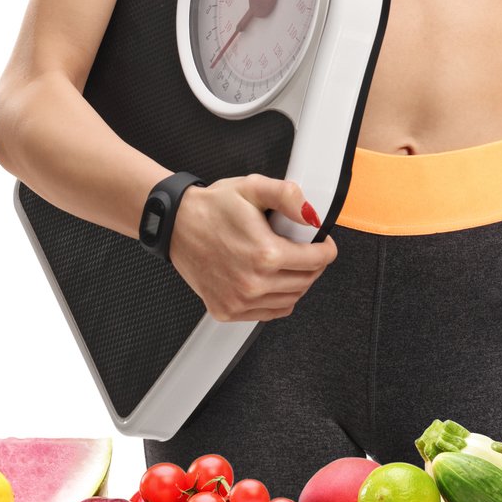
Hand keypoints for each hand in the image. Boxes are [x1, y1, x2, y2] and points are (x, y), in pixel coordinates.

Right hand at [168, 174, 337, 322]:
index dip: (326, 249)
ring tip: (286, 263)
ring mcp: (239, 301)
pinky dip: (276, 299)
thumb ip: (287, 196)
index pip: (317, 260)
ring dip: (296, 283)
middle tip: (304, 249)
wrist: (175, 225)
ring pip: (290, 300)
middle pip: (306, 281)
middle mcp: (253, 283)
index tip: (323, 243)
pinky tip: (270, 281)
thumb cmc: (212, 208)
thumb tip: (311, 215)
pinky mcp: (227, 310)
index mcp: (265, 254)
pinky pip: (268, 313)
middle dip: (313, 265)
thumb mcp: (252, 188)